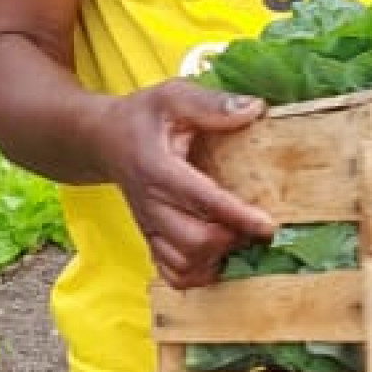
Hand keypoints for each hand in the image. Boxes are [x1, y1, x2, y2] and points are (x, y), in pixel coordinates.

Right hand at [103, 81, 275, 290]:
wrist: (104, 140)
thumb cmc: (144, 117)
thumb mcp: (173, 96)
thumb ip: (211, 104)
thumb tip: (254, 109)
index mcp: (158, 169)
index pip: (201, 200)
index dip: (236, 216)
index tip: (267, 226)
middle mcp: (151, 205)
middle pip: (194, 241)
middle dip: (230, 240)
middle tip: (255, 227)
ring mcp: (150, 227)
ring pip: (184, 264)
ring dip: (216, 259)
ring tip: (238, 240)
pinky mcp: (151, 239)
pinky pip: (172, 274)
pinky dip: (197, 274)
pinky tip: (215, 258)